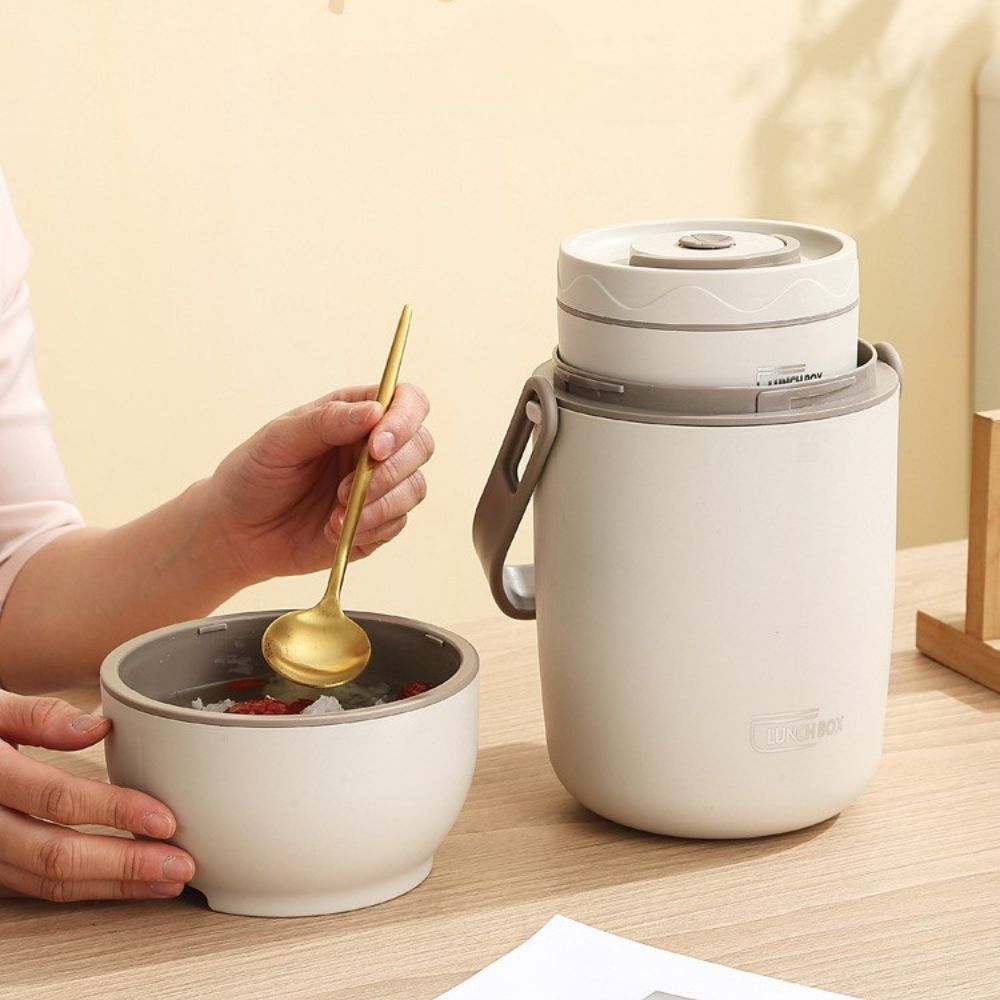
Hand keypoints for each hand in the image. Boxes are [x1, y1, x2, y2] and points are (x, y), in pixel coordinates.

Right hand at [0, 693, 194, 901]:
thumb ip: (39, 715)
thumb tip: (98, 726)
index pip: (56, 801)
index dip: (114, 812)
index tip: (164, 819)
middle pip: (54, 856)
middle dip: (124, 866)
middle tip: (179, 867)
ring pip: (45, 882)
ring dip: (111, 886)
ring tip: (163, 880)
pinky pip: (33, 886)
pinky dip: (84, 887)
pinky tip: (122, 882)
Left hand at [206, 383, 432, 583]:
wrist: (236, 532)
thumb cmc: (253, 475)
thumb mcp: (279, 440)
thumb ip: (325, 422)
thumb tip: (374, 412)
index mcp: (355, 413)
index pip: (407, 401)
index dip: (403, 421)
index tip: (376, 447)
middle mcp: (374, 446)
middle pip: (421, 445)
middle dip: (392, 470)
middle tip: (349, 488)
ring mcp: (380, 486)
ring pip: (415, 487)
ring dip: (380, 503)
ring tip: (336, 514)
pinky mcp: (378, 523)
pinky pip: (398, 522)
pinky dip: (371, 527)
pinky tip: (334, 529)